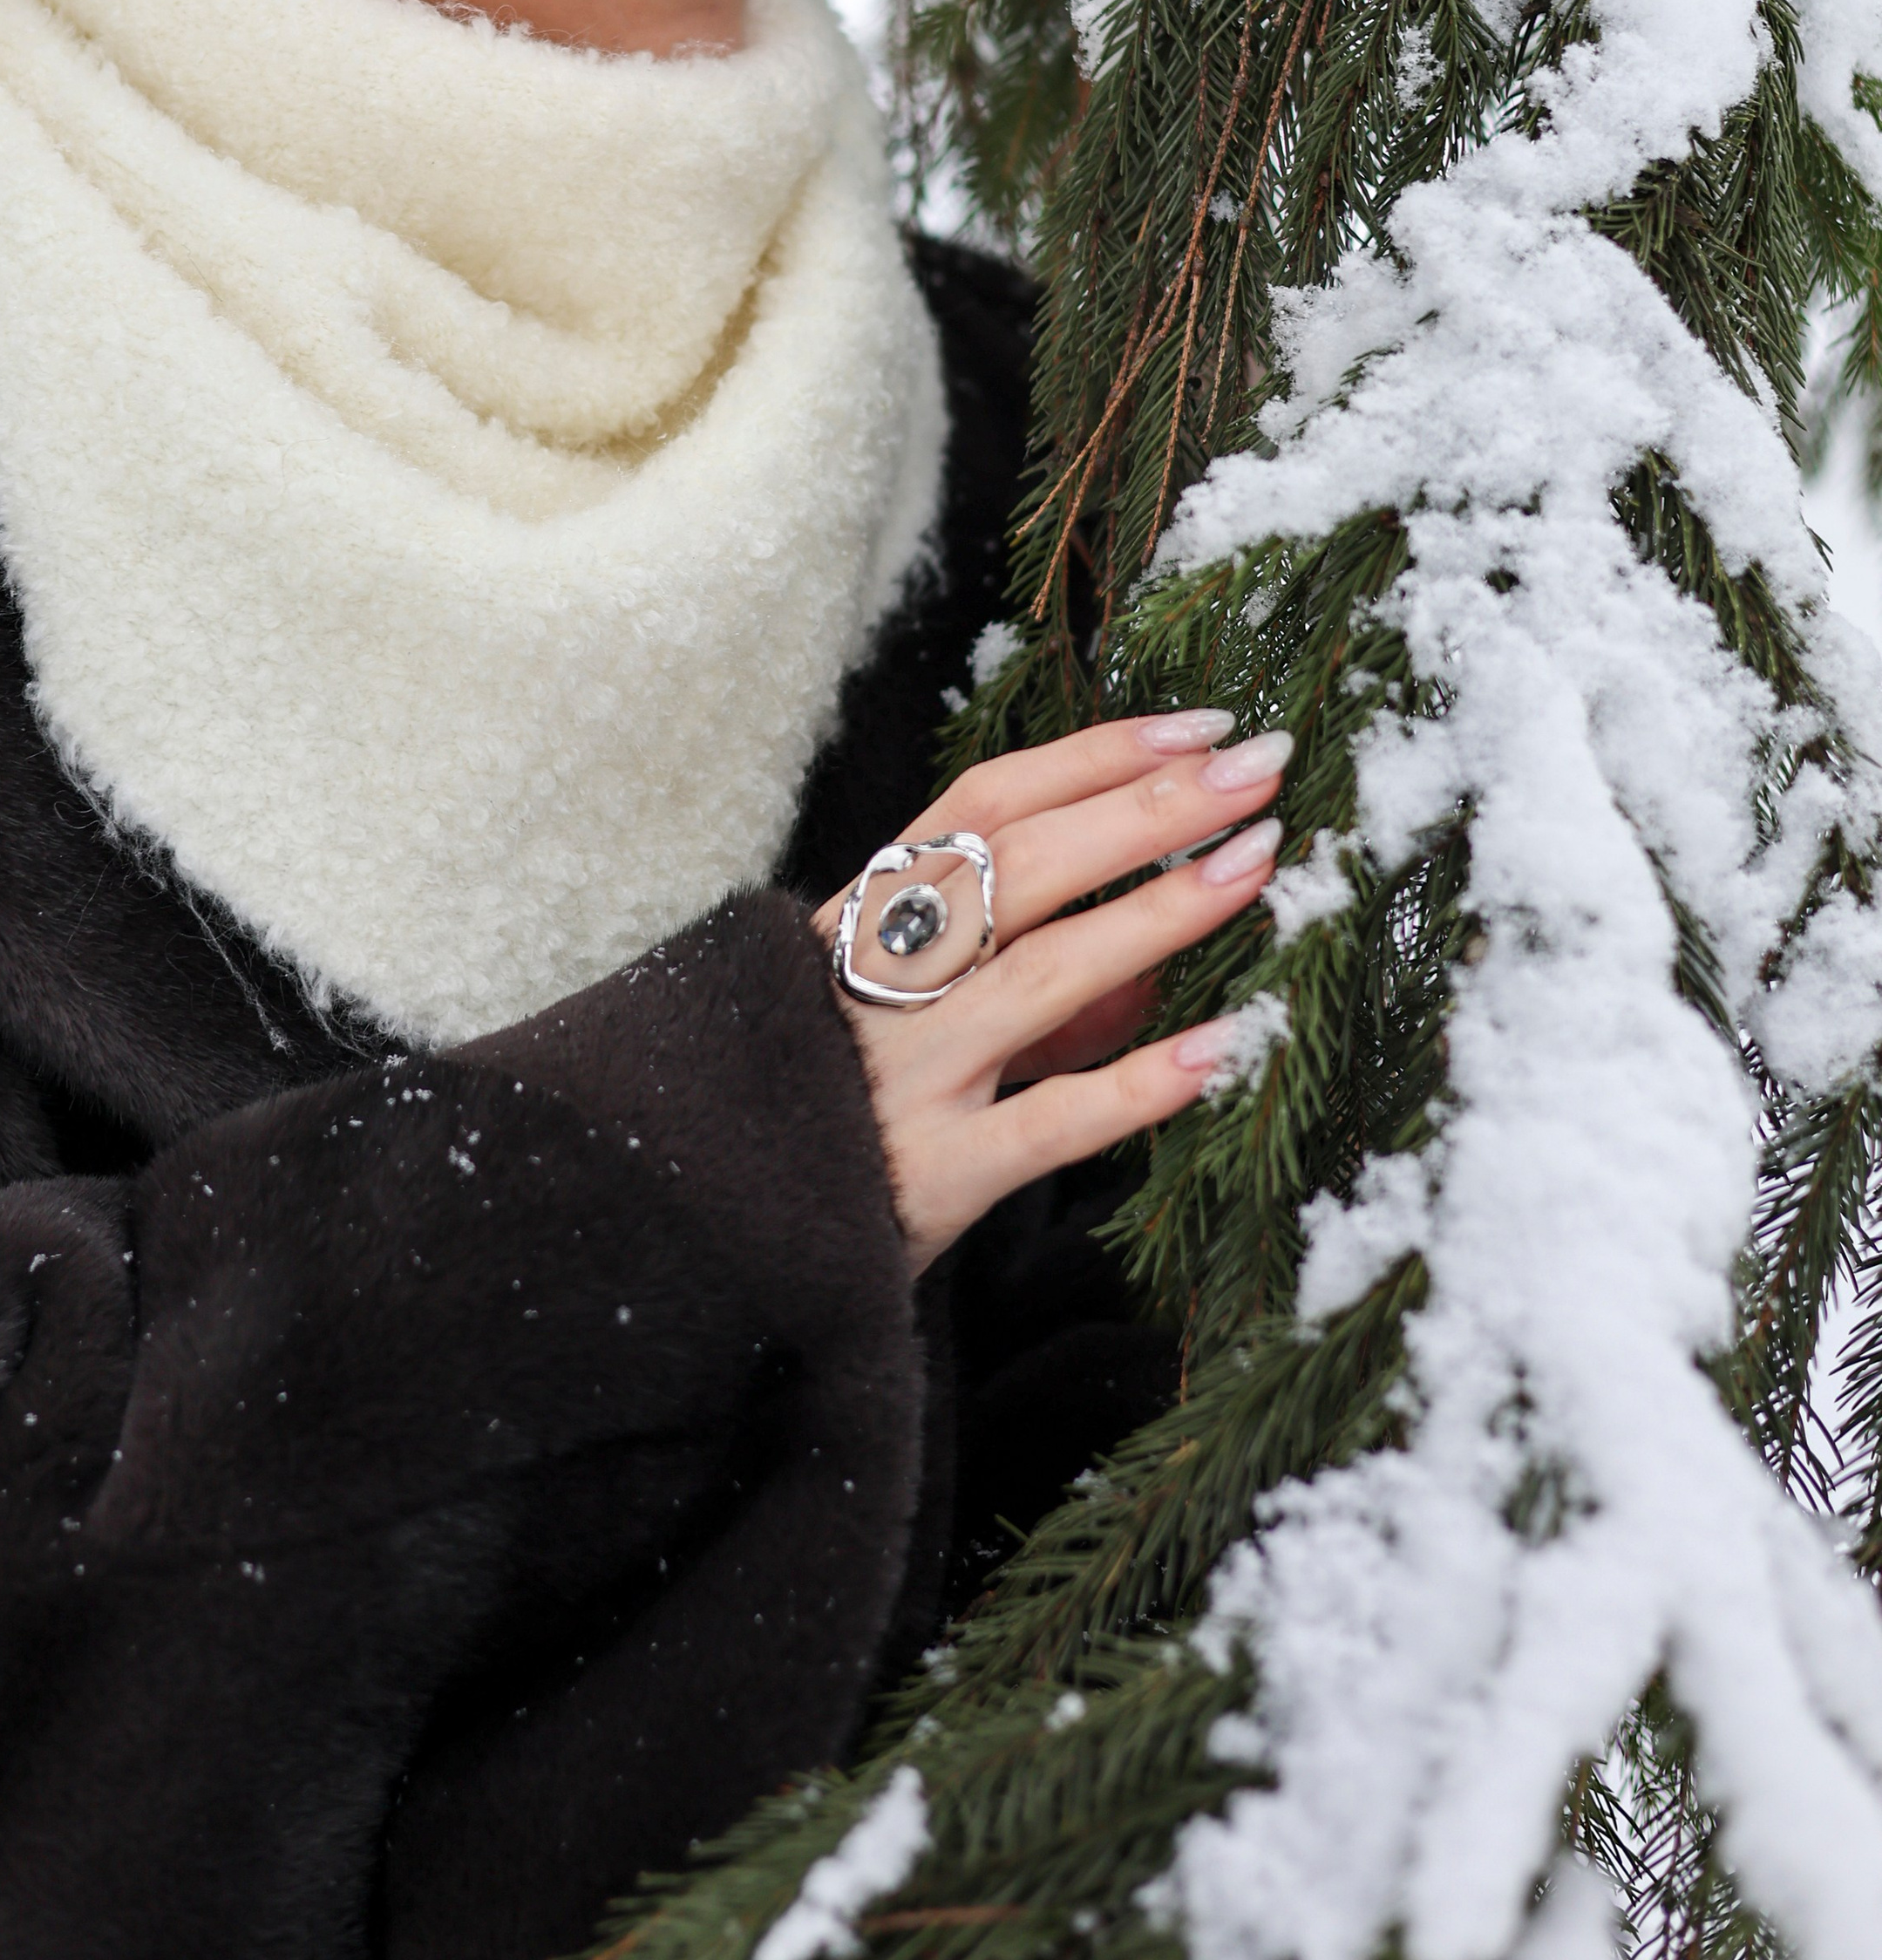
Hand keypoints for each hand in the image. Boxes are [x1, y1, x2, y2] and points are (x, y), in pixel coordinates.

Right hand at [814, 711, 1288, 1274]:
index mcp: (865, 915)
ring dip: (1157, 913)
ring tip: (1256, 866)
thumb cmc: (819, 1104)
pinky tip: (1226, 1044)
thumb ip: (1016, 980)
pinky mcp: (932, 1172)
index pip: (986, 802)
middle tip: (1257, 768)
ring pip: (1041, 974)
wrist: (702, 1233)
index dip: (1096, 756)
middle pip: (1021, 864)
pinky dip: (1140, 1082)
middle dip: (1146, 807)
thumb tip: (1151, 966)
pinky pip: (1051, 1121)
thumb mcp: (895, 1013)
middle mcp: (878, 978)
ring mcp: (904, 1073)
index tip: (1201, 727)